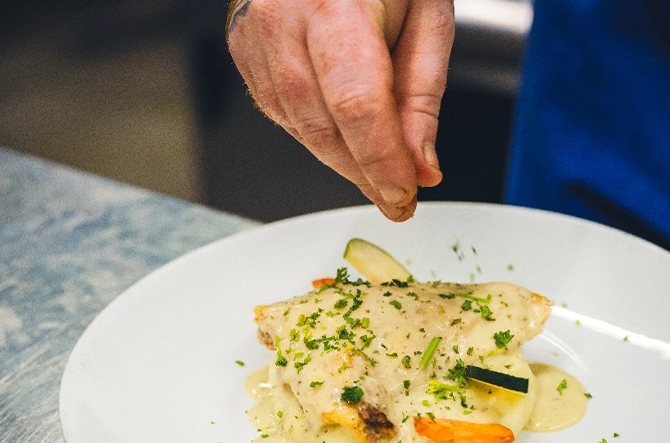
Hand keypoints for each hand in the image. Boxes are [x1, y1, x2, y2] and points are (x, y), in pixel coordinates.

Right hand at [227, 0, 453, 220]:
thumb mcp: (429, 17)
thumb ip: (423, 94)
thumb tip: (422, 165)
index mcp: (335, 6)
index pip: (357, 105)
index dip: (380, 161)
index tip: (406, 195)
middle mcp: (283, 18)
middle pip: (319, 123)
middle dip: (363, 171)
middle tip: (399, 196)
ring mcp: (253, 31)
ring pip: (294, 123)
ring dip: (339, 158)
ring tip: (378, 172)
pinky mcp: (241, 44)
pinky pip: (277, 107)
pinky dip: (313, 132)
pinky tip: (342, 136)